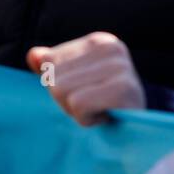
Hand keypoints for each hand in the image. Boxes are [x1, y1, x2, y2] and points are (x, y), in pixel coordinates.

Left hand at [26, 32, 144, 126]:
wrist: (140, 132)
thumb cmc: (101, 104)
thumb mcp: (73, 81)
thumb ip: (50, 66)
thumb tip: (33, 56)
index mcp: (99, 41)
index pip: (49, 62)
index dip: (60, 84)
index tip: (87, 91)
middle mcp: (112, 48)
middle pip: (53, 77)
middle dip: (66, 99)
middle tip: (93, 105)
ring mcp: (121, 67)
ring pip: (60, 90)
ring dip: (74, 109)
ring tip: (99, 109)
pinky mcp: (124, 89)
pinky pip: (77, 104)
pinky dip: (85, 118)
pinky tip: (105, 117)